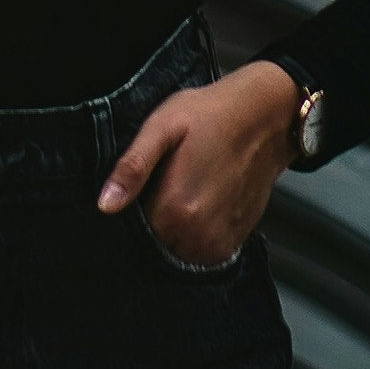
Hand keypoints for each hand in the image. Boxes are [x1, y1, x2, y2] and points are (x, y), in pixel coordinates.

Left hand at [98, 62, 299, 264]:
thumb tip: (105, 205)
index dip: (127, 214)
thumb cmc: (210, 115)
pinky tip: (198, 203)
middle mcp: (199, 235)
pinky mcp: (236, 240)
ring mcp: (220, 242)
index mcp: (175, 210)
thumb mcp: (161, 128)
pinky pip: (201, 253)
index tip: (134, 192)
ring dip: (172, 231)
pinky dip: (194, 235)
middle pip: (155, 245)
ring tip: (180, 192)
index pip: (132, 234)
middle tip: (159, 185)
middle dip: (150, 223)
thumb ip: (132, 168)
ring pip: (177, 251)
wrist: (264, 118)